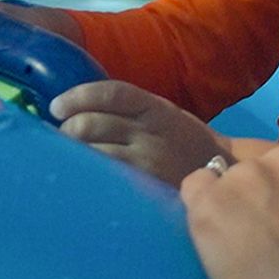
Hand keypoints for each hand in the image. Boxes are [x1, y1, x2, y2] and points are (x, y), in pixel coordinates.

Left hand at [50, 79, 223, 182]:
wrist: (222, 172)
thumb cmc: (182, 143)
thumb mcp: (164, 115)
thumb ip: (130, 110)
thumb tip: (77, 109)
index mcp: (155, 107)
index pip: (110, 93)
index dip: (78, 96)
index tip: (56, 107)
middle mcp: (150, 130)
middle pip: (92, 124)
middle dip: (67, 130)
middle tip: (61, 138)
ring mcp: (147, 160)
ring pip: (93, 151)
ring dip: (72, 154)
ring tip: (67, 158)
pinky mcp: (145, 184)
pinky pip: (105, 175)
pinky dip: (87, 173)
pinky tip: (80, 175)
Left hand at [181, 148, 278, 278]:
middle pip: (266, 170)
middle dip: (266, 200)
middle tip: (271, 244)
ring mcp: (247, 180)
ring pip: (226, 179)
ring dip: (233, 207)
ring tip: (239, 249)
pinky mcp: (211, 206)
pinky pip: (193, 190)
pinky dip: (199, 210)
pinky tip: (210, 238)